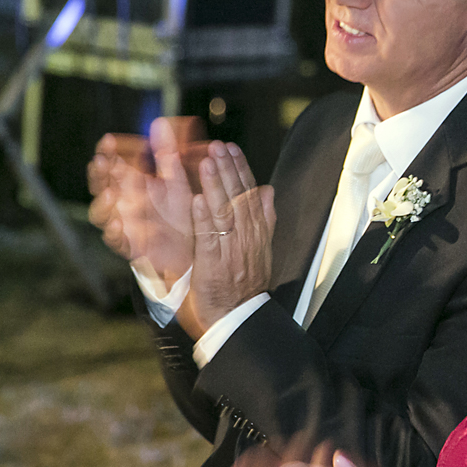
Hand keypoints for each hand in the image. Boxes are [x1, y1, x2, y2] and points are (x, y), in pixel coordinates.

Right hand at [88, 117, 207, 286]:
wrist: (191, 247)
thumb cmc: (180, 212)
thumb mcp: (176, 180)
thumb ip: (167, 154)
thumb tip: (159, 123)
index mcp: (131, 182)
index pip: (111, 162)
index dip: (107, 152)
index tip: (109, 141)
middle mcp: (122, 201)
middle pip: (100, 185)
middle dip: (99, 173)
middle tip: (102, 161)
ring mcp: (122, 222)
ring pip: (101, 212)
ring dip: (103, 202)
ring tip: (112, 194)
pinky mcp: (128, 244)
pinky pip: (114, 239)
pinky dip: (114, 232)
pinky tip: (119, 224)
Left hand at [177, 142, 275, 335]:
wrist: (238, 319)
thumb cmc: (244, 286)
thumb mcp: (261, 249)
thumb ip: (265, 219)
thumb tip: (268, 190)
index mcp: (257, 234)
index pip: (250, 194)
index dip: (241, 169)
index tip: (232, 149)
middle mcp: (247, 239)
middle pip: (239, 198)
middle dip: (228, 170)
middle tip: (218, 147)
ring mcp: (231, 252)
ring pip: (225, 213)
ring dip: (216, 186)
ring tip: (208, 163)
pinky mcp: (214, 265)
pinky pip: (210, 239)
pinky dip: (204, 219)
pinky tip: (198, 200)